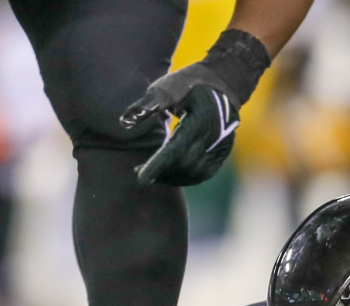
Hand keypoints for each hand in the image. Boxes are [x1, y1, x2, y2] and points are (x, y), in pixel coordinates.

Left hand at [120, 65, 239, 186]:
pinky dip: (186, 177)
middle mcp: (213, 137)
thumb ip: (147, 105)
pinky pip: (204, 173)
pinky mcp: (222, 152)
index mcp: (200, 121)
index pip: (176, 151)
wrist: (224, 82)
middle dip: (161, 173)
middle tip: (139, 172)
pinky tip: (171, 173)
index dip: (157, 166)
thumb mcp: (168, 87)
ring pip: (195, 174)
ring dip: (173, 177)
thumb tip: (124, 122)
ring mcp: (221, 146)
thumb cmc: (191, 83)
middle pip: (184, 165)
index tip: (140, 178)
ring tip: (153, 174)